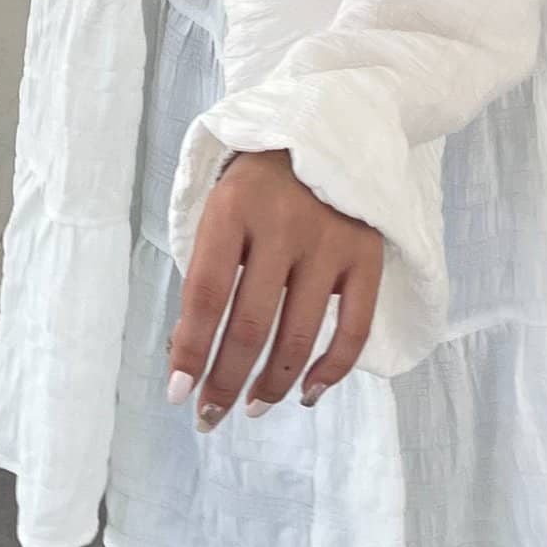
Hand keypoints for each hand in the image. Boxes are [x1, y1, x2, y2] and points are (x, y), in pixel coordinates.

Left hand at [166, 148, 383, 429]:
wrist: (323, 130)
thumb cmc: (256, 186)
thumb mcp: (219, 211)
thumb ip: (207, 275)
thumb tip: (190, 360)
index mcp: (233, 208)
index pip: (207, 295)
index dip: (191, 350)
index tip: (178, 392)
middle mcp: (284, 224)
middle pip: (250, 324)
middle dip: (225, 380)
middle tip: (210, 416)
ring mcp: (331, 240)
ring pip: (298, 336)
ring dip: (271, 385)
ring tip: (251, 407)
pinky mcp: (367, 254)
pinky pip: (353, 328)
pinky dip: (330, 371)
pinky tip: (305, 394)